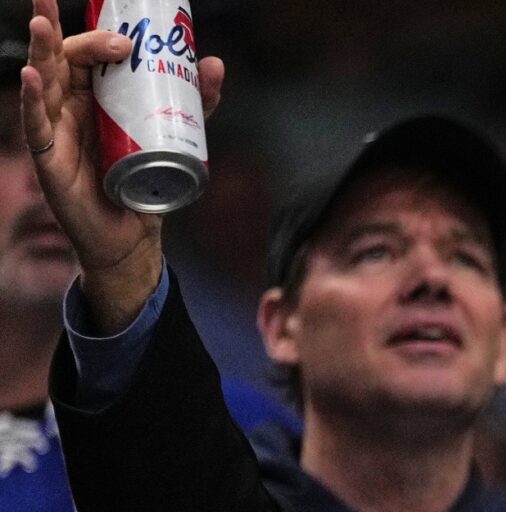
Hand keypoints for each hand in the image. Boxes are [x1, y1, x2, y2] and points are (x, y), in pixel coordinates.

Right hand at [18, 0, 224, 331]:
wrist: (133, 234)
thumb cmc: (144, 180)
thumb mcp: (174, 135)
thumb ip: (195, 103)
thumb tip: (215, 63)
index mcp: (94, 97)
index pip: (88, 56)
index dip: (100, 39)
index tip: (129, 40)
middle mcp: (69, 108)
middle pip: (60, 61)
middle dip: (60, 31)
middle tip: (61, 5)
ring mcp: (56, 130)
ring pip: (43, 83)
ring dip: (40, 52)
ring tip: (41, 25)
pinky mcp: (50, 158)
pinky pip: (36, 125)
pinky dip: (32, 100)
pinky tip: (31, 77)